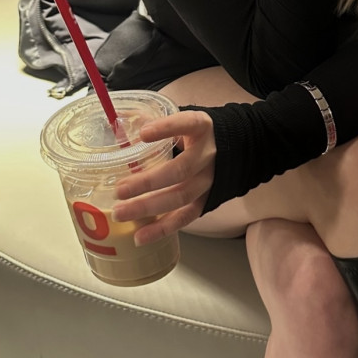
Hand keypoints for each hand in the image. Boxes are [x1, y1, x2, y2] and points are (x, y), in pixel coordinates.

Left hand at [112, 109, 215, 242]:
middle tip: (119, 190)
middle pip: (179, 170)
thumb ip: (157, 120)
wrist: (238, 148)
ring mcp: (209, 181)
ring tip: (120, 213)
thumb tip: (120, 122)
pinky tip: (139, 237)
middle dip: (147, 182)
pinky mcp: (207, 201)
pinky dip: (162, 229)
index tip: (143, 134)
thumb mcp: (185, 119)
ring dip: (148, 207)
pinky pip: (185, 217)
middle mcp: (207, 156)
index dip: (166, 129)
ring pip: (180, 197)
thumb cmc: (201, 133)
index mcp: (202, 127)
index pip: (187, 124)